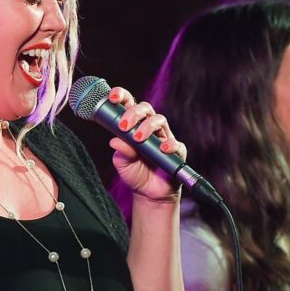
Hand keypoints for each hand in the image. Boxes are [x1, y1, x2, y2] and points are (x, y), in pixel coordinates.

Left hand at [107, 87, 184, 202]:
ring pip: (159, 121)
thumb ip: (120, 151)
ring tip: (138, 138)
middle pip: (145, 109)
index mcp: (134, 125)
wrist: (149, 193)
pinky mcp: (176, 151)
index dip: (122, 96)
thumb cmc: (135, 172)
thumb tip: (115, 140)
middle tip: (124, 126)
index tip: (113, 97)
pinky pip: (176, 144)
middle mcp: (149, 127)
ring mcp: (164, 137)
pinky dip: (170, 144)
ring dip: (148, 127)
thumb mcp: (122, 163)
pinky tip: (162, 148)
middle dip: (134, 113)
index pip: (129, 104)